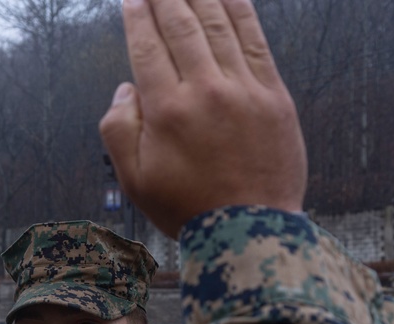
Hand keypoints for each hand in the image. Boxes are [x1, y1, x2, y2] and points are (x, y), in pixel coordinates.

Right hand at [99, 0, 306, 237]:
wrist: (248, 231)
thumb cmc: (187, 208)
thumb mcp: (134, 180)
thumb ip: (119, 130)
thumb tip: (126, 89)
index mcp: (167, 111)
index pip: (147, 47)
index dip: (138, 17)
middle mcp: (205, 91)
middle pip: (182, 26)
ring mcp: (244, 90)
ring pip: (219, 25)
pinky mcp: (274, 96)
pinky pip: (255, 40)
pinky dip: (241, 11)